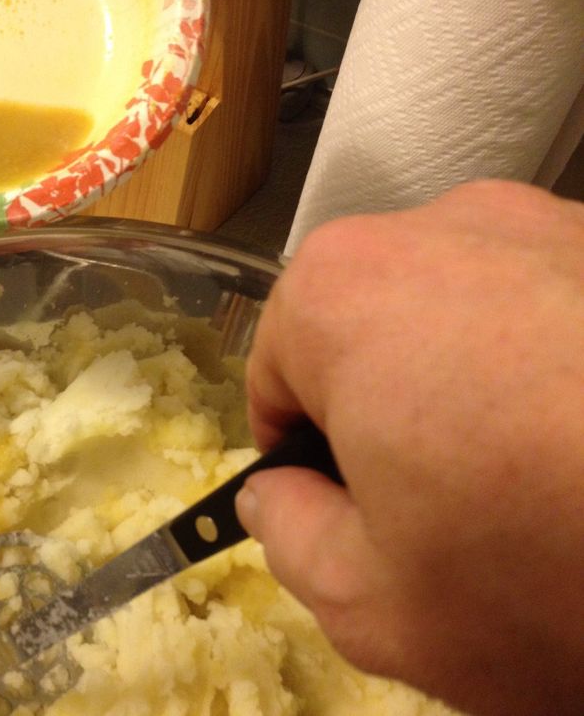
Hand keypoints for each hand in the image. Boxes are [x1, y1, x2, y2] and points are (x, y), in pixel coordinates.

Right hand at [236, 180, 583, 714]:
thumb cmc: (545, 568)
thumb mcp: (371, 601)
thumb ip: (286, 537)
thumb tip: (278, 495)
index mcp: (344, 292)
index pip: (273, 373)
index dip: (302, 454)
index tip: (354, 513)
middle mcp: (441, 226)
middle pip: (365, 330)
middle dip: (383, 410)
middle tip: (445, 505)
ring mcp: (550, 222)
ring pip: (457, 311)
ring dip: (468, 382)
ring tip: (537, 470)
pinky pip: (548, 304)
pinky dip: (550, 363)